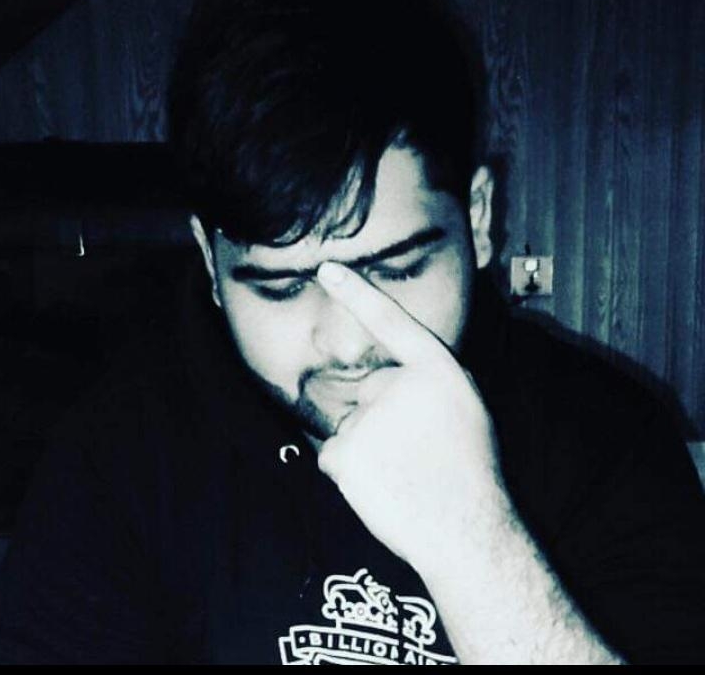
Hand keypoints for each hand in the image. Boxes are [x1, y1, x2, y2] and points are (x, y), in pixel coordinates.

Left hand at [315, 261, 508, 574]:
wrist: (468, 530)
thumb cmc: (472, 473)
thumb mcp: (466, 409)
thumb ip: (428, 384)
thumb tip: (392, 379)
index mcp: (437, 371)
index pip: (391, 321)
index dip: (357, 292)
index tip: (327, 269)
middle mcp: (400, 386)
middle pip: (370, 390)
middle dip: (382, 417)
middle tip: (413, 454)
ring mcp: (370, 419)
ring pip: (351, 426)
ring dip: (366, 448)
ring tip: (402, 475)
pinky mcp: (346, 452)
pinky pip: (333, 454)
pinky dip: (348, 472)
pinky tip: (379, 487)